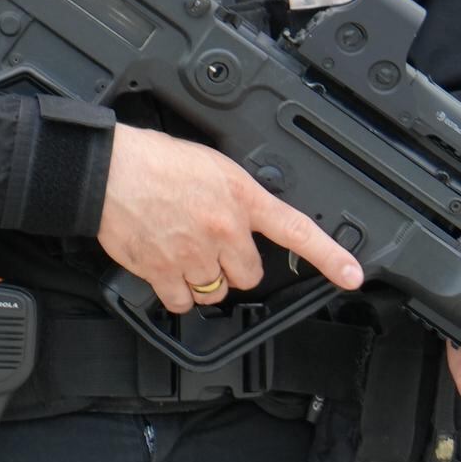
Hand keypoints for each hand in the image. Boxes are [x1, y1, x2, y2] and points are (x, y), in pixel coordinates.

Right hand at [94, 127, 365, 314]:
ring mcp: (193, 254)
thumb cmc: (151, 160)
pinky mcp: (162, 271)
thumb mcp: (212, 166)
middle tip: (211, 248)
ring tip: (183, 256)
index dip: (330, 257)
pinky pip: (181, 301)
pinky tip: (167, 272)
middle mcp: (224, 230)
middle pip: (248, 276)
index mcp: (242, 199)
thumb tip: (242, 216)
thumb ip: (236, 196)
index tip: (353, 275)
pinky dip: (176, 293)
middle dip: (233, 267)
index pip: (298, 230)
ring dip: (203, 281)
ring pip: (215, 291)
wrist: (107, 170)